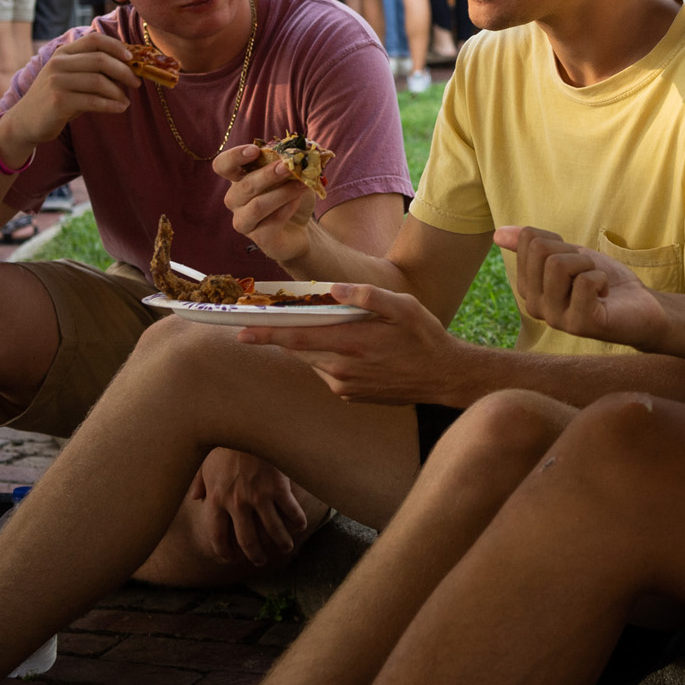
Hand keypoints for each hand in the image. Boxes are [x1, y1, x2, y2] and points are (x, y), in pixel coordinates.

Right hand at [0, 30, 139, 153]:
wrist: (25, 121)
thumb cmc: (57, 99)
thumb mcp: (71, 78)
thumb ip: (92, 70)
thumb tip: (129, 67)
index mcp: (64, 53)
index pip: (94, 39)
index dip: (117, 46)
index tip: (132, 58)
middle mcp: (58, 63)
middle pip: (100, 60)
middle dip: (124, 71)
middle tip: (137, 83)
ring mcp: (57, 81)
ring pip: (99, 81)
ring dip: (119, 92)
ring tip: (126, 101)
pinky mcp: (58, 101)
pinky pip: (93, 101)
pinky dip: (111, 105)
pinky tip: (121, 108)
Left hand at [187, 448, 309, 565]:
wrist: (247, 423)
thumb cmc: (225, 442)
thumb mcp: (206, 463)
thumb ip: (199, 483)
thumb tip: (194, 497)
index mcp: (216, 500)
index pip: (218, 537)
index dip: (225, 552)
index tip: (232, 558)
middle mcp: (236, 503)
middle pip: (248, 541)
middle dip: (256, 555)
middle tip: (261, 560)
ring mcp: (259, 496)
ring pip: (273, 531)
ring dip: (281, 544)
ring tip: (286, 548)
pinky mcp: (278, 487)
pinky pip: (291, 512)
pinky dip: (297, 522)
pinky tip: (300, 526)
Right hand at [215, 142, 317, 263]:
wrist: (300, 227)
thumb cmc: (290, 195)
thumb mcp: (292, 174)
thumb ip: (290, 160)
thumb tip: (302, 146)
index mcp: (238, 179)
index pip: (222, 165)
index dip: (234, 156)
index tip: (255, 150)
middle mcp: (235, 200)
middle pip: (244, 185)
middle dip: (267, 174)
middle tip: (288, 166)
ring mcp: (243, 220)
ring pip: (257, 206)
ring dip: (282, 193)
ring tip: (302, 184)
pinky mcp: (258, 238)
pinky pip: (270, 222)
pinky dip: (286, 209)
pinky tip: (297, 202)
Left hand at [238, 283, 472, 403]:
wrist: (445, 378)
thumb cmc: (425, 337)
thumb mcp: (404, 307)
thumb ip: (367, 296)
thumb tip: (333, 288)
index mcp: (351, 343)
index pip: (296, 337)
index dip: (265, 333)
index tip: (240, 330)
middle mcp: (341, 369)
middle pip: (298, 349)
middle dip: (280, 334)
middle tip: (266, 319)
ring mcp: (344, 386)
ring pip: (312, 360)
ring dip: (311, 344)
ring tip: (330, 328)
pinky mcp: (350, 396)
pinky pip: (328, 372)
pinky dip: (329, 357)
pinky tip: (353, 349)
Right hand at [493, 226, 669, 351]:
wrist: (640, 307)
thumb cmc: (604, 282)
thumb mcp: (569, 256)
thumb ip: (534, 246)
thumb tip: (497, 233)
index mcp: (527, 288)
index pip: (529, 240)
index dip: (560, 241)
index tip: (574, 261)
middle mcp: (534, 306)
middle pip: (541, 250)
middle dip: (574, 252)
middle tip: (587, 272)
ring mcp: (555, 318)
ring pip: (559, 265)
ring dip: (588, 265)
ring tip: (596, 283)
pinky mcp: (579, 325)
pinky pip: (584, 281)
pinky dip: (602, 278)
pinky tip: (605, 295)